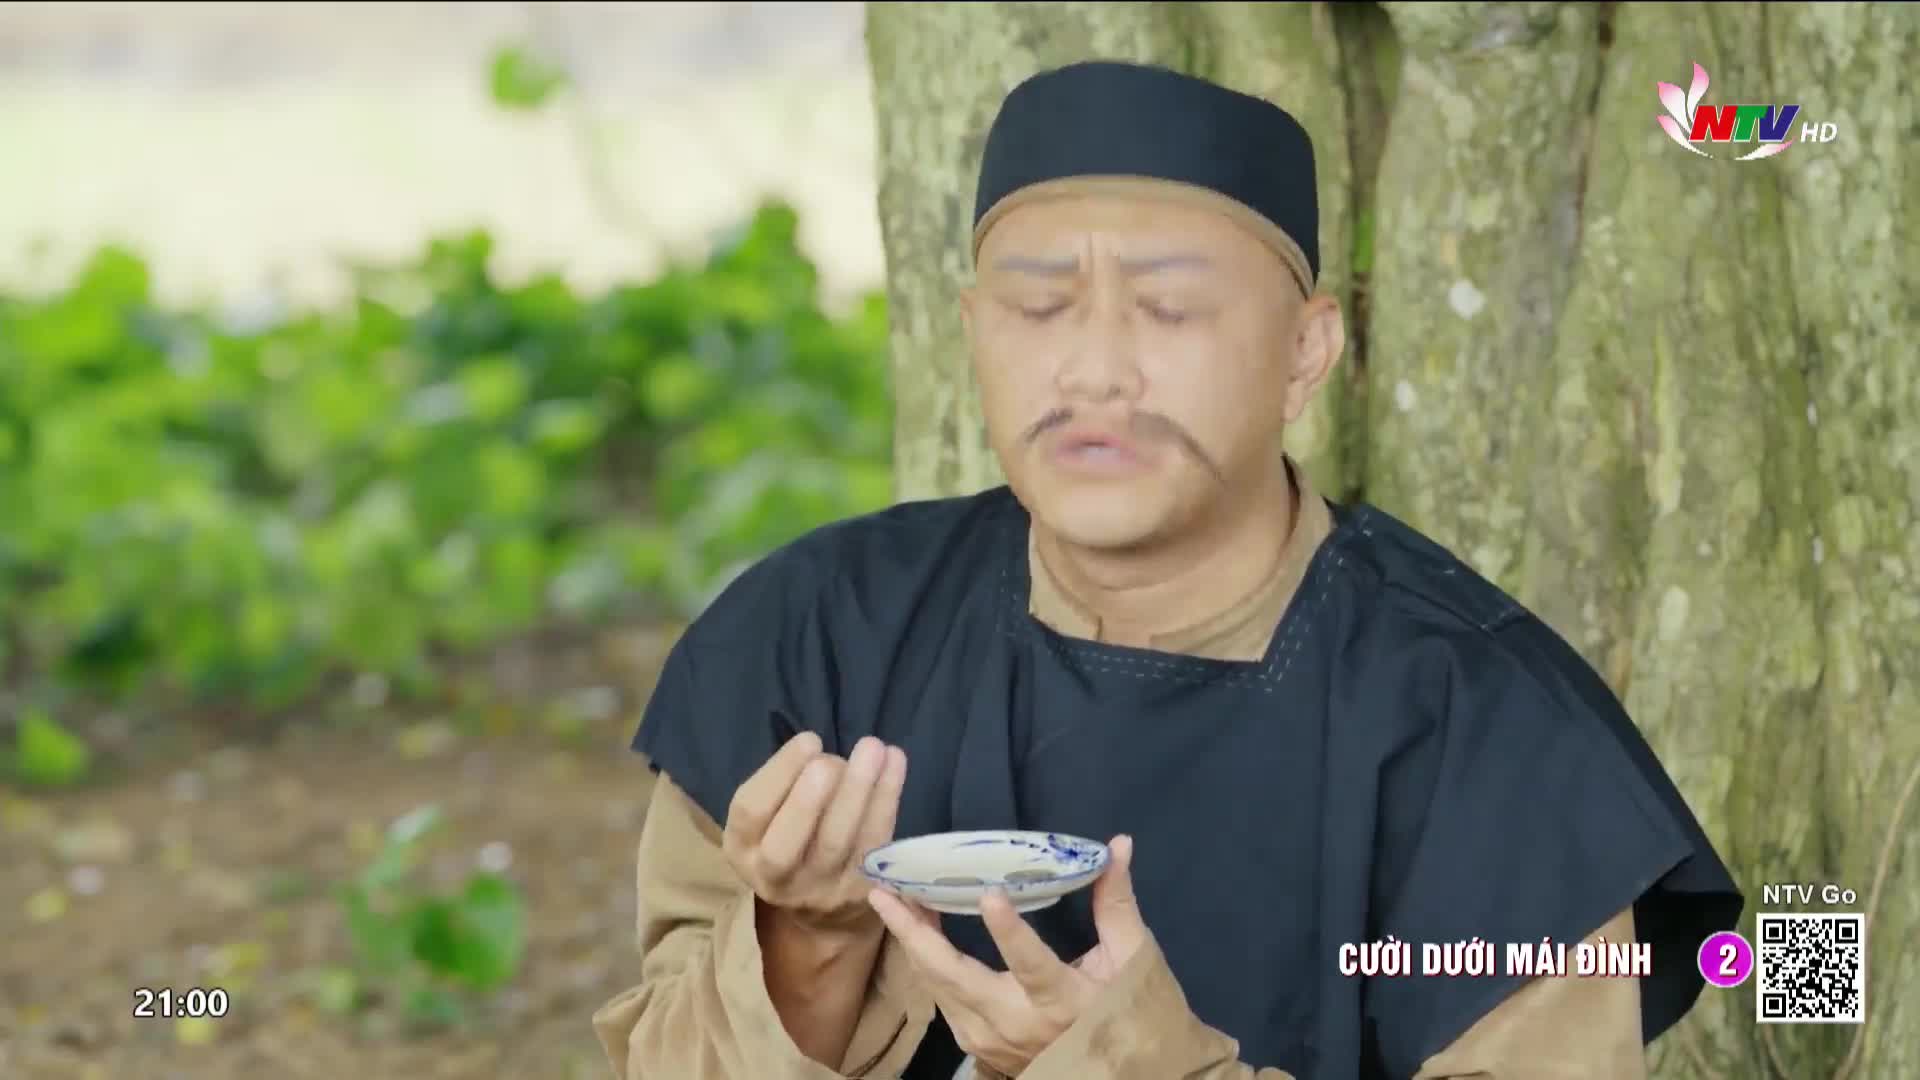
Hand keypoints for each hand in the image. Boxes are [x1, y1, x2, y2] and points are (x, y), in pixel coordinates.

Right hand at [723, 730, 908, 938]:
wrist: (818, 906)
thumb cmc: (787, 838)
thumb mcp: (766, 817)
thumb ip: (782, 785)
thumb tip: (817, 750)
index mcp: (743, 849)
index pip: (751, 813)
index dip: (779, 775)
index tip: (809, 740)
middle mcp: (775, 878)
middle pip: (788, 843)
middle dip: (810, 798)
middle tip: (830, 760)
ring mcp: (820, 889)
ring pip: (838, 842)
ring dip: (859, 791)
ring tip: (873, 749)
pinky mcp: (860, 890)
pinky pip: (874, 841)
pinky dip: (887, 798)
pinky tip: (895, 760)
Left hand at [867, 834, 1148, 1076]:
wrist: (1108, 1078)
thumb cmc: (1122, 1014)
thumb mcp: (1129, 960)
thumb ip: (1116, 903)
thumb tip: (1119, 844)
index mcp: (1060, 1001)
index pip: (1030, 965)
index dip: (1009, 932)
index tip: (990, 895)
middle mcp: (1013, 1023)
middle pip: (953, 976)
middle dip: (913, 932)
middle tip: (884, 890)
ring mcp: (986, 1037)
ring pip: (936, 985)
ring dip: (911, 941)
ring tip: (891, 897)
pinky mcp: (973, 1043)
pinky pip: (939, 996)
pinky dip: (924, 961)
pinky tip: (916, 929)